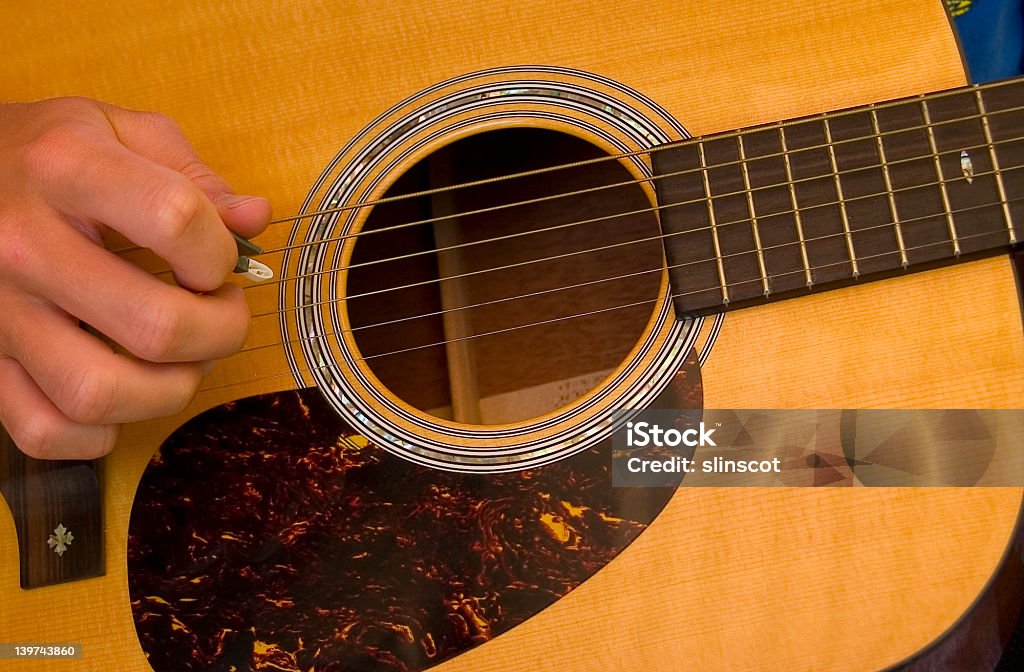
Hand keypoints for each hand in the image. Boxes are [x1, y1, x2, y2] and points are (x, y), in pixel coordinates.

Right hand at [0, 97, 270, 458]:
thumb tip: (254, 219)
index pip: (174, 219)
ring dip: (169, 390)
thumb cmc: (45, 154)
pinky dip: (95, 434)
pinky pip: (43, 430)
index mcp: (66, 169)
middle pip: (155, 326)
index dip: (221, 250)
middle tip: (221, 314)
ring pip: (100, 392)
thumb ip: (194, 175)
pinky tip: (121, 399)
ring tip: (181, 360)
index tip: (220, 258)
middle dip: (220, 331)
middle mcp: (23, 243)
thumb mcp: (119, 130)